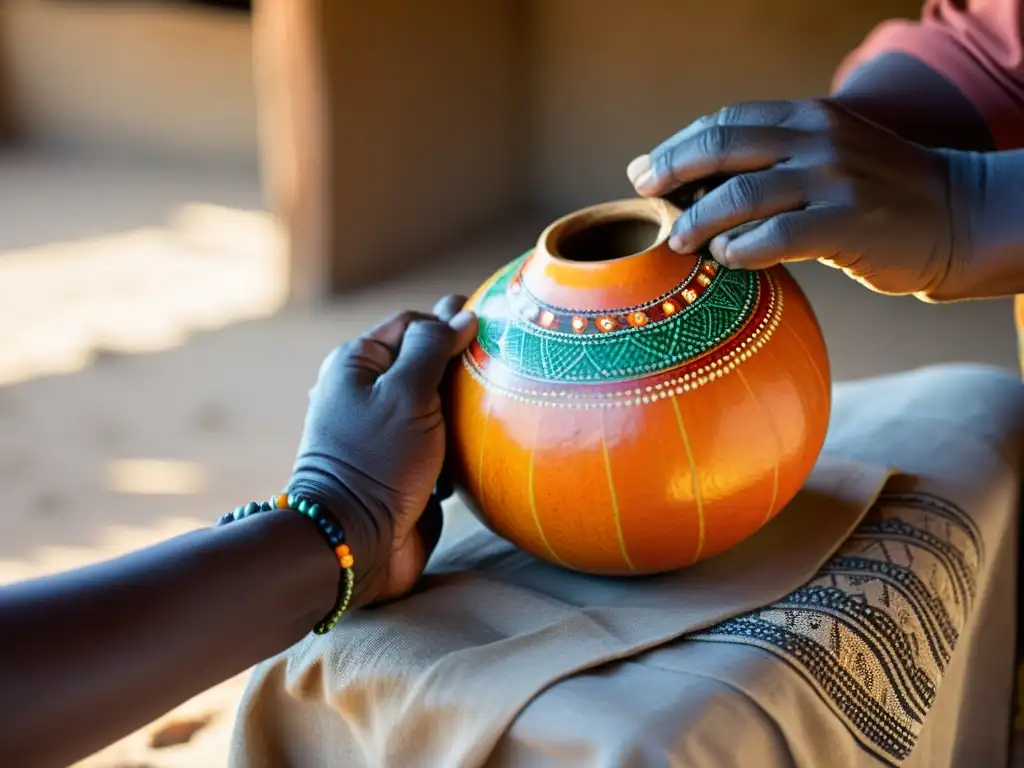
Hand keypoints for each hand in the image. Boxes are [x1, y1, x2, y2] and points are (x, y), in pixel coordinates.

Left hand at [288, 295, 476, 605]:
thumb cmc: (377, 461)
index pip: (411, 325)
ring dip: (464, 403)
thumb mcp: (405, 394)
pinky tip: (482, 442)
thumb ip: (433, 348)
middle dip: (460, 361)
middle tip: (502, 359)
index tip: (490, 326)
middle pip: (424, 361)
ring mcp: (386, 432)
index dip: (448, 322)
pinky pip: (440, 440)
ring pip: (436, 402)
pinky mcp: (404, 466)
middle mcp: (368, 393)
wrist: (356, 543)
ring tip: (499, 399)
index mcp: (357, 365)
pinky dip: (459, 439)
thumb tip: (461, 315)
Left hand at [626, 99, 969, 299]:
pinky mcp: (848, 224)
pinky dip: (740, 248)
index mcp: (808, 117)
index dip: (678, 146)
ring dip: (697, 217)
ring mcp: (834, 179)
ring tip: (678, 238)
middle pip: (721, 146)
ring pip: (741, 193)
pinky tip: (725, 257)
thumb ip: (776, 159)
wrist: (958, 215)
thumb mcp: (829, 154)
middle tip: (644, 193)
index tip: (646, 169)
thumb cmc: (877, 193)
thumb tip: (697, 182)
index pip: (726, 122)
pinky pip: (776, 236)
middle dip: (671, 170)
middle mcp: (818, 139)